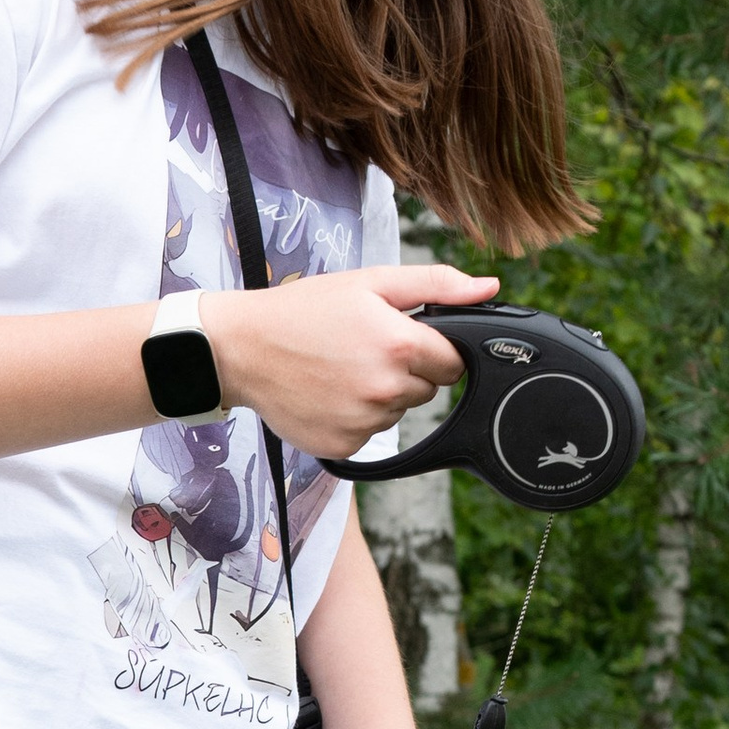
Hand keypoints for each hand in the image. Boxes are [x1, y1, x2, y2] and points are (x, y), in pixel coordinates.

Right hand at [211, 265, 496, 464]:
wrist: (240, 349)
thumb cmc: (303, 311)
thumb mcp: (371, 282)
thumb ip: (436, 285)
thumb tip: (488, 289)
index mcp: (400, 346)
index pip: (454, 363)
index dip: (432, 349)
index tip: (401, 338)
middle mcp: (386, 390)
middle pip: (426, 390)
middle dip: (405, 371)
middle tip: (362, 349)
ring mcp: (364, 423)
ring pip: (396, 412)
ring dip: (379, 395)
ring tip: (340, 369)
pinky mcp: (344, 446)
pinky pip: (368, 434)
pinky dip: (354, 417)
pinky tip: (327, 393)